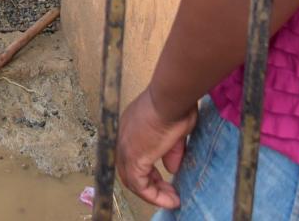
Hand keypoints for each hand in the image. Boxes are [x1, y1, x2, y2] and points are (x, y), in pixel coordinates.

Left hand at [115, 87, 198, 210]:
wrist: (170, 98)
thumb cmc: (175, 106)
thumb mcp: (175, 132)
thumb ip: (171, 151)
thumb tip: (171, 168)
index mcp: (131, 127)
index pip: (133, 155)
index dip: (149, 171)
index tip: (165, 180)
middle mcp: (123, 138)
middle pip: (129, 170)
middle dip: (150, 184)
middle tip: (168, 192)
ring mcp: (125, 148)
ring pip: (133, 180)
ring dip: (153, 193)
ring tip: (172, 199)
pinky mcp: (133, 158)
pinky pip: (140, 186)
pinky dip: (154, 196)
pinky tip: (171, 200)